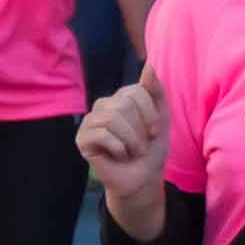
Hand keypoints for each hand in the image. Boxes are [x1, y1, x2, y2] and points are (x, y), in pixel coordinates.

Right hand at [76, 79, 169, 225]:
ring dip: (131, 141)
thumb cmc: (150, 149)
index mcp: (121, 97)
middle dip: (140, 130)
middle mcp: (103, 105)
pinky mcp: (82, 138)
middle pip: (124, 105)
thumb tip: (148, 65)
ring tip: (132, 152)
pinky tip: (119, 156)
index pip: (136, 91)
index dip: (150, 114)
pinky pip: (103, 135)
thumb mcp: (162, 118)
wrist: (141, 179)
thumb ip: (156, 91)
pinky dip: (119, 149)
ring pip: (113, 119)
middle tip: (141, 145)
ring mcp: (90, 121)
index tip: (153, 131)